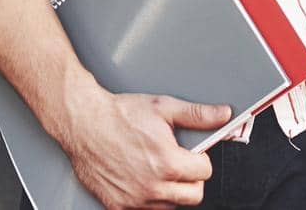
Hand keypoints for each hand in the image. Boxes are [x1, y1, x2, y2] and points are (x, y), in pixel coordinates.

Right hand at [56, 86, 230, 208]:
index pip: (205, 173)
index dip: (201, 160)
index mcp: (167, 162)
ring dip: (171, 191)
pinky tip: (142, 180)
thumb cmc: (119, 114)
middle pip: (193, 196)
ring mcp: (135, 199)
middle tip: (180, 164)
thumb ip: (197, 115)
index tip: (193, 154)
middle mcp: (152, 185)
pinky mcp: (118, 206)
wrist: (83, 123)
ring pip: (171, 207)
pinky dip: (148, 200)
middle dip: (192, 179)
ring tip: (158, 170)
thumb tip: (222, 115)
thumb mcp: (163, 107)